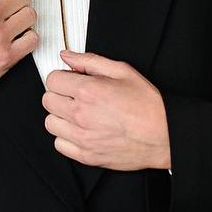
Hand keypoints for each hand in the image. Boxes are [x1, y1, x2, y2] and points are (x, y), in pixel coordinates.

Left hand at [42, 50, 170, 170]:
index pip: (52, 80)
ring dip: (61, 117)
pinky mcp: (86, 155)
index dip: (62, 78)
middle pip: (48, 100)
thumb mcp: (122, 71)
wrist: (163, 135)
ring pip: (51, 123)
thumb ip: (90, 61)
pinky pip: (59, 145)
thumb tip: (67, 56)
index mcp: (88, 90)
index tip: (71, 81)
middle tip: (76, 96)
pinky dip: (66, 138)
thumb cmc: (147, 105)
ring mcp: (82, 137)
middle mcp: (81, 114)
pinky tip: (81, 131)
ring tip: (78, 114)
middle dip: (60, 95)